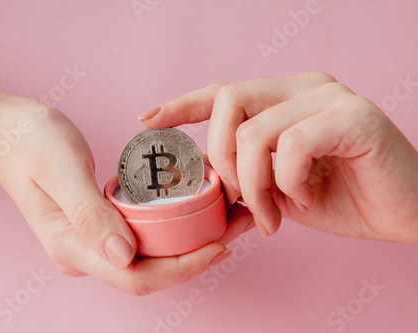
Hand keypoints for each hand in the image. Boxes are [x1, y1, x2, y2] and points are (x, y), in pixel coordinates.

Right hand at [0, 97, 238, 294]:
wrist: (8, 133)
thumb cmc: (31, 145)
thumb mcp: (61, 171)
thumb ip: (89, 215)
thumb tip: (125, 256)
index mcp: (73, 248)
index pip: (137, 276)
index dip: (183, 268)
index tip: (220, 246)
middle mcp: (86, 254)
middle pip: (151, 272)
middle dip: (197, 257)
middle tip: (236, 225)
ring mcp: (93, 243)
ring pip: (151, 257)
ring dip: (191, 243)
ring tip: (227, 217)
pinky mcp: (100, 227)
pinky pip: (144, 238)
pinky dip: (174, 229)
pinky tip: (195, 209)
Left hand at [139, 72, 417, 243]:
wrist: (407, 213)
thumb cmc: (344, 197)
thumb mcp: (281, 189)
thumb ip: (248, 178)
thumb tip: (210, 186)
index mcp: (286, 98)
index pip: (224, 91)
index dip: (182, 105)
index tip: (148, 119)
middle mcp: (305, 87)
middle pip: (230, 101)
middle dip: (221, 158)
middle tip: (239, 201)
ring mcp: (330, 96)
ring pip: (255, 131)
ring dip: (254, 185)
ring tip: (270, 217)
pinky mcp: (354, 116)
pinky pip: (292, 146)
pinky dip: (289, 182)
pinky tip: (307, 198)